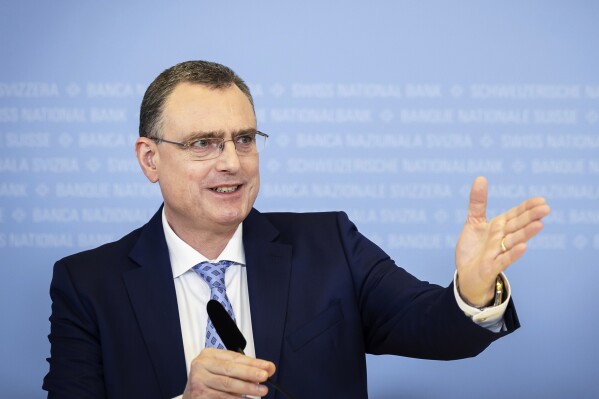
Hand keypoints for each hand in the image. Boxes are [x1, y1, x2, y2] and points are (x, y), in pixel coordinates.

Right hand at [182, 348, 275, 397]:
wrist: (191, 395)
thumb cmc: (210, 380)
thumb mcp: (224, 369)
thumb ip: (243, 368)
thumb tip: (267, 369)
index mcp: (209, 355)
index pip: (234, 358)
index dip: (252, 363)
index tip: (267, 367)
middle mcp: (201, 365)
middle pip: (230, 369)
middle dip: (249, 373)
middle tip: (264, 377)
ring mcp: (198, 381)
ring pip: (227, 385)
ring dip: (246, 388)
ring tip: (260, 391)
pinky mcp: (199, 395)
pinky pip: (222, 397)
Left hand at [455, 176, 550, 306]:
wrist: (466, 275)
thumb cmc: (474, 248)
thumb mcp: (474, 222)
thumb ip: (478, 202)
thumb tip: (481, 178)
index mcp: (499, 227)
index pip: (515, 215)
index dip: (527, 208)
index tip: (541, 200)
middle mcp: (501, 238)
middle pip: (517, 226)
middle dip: (530, 217)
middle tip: (546, 208)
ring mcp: (498, 252)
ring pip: (514, 241)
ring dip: (526, 233)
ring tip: (539, 224)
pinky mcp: (492, 266)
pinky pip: (504, 259)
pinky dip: (513, 253)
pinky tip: (523, 247)